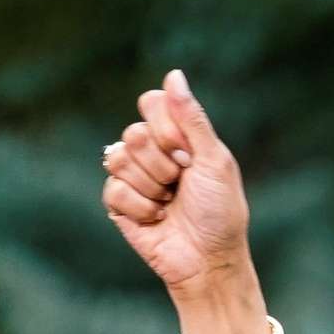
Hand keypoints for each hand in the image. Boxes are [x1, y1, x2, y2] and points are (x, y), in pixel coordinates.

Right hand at [101, 68, 253, 297]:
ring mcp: (133, 176)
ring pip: (119, 159)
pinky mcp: (118, 203)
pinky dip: (141, 208)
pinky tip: (157, 219)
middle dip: (162, 163)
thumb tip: (174, 74)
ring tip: (170, 203)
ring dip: (151, 187)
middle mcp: (152, 152)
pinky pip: (113, 189)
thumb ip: (192, 119)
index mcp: (177, 136)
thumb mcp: (215, 160)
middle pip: (134, 132)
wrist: (209, 259)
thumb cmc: (220, 212)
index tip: (188, 154)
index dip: (167, 128)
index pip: (151, 103)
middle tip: (181, 182)